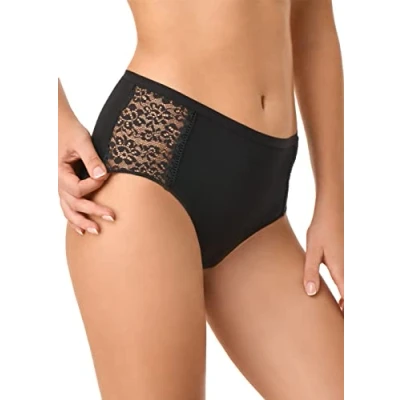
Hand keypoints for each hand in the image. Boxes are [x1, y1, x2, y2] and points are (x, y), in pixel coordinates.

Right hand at [58, 120, 114, 234]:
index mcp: (61, 172)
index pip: (78, 188)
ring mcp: (62, 188)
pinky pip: (68, 208)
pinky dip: (74, 220)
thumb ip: (91, 158)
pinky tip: (82, 231)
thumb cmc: (72, 133)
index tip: (106, 176)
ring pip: (69, 210)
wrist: (62, 128)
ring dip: (82, 222)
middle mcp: (60, 183)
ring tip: (96, 231)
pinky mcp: (67, 189)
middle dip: (92, 212)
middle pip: (74, 204)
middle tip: (111, 217)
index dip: (93, 186)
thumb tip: (102, 175)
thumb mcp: (82, 142)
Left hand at [303, 205, 343, 311]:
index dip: (347, 315)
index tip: (341, 326)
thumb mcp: (311, 251)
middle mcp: (350, 270)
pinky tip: (339, 296)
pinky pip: (350, 280)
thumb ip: (310, 272)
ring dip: (348, 301)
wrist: (332, 210)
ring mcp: (351, 265)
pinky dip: (347, 291)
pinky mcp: (348, 260)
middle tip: (338, 321)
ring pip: (353, 289)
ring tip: (338, 312)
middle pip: (353, 297)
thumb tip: (311, 293)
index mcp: (341, 271)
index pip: (350, 301)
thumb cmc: (321, 229)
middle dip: (347, 310)